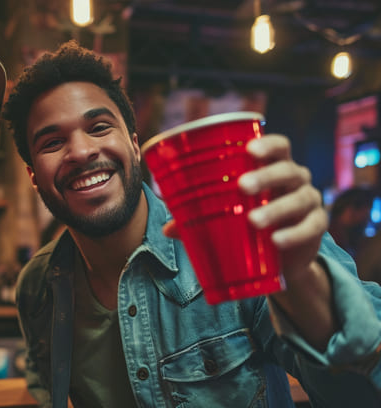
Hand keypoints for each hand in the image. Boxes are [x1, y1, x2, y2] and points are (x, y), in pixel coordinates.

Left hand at [162, 134, 326, 277]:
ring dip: (276, 208)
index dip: (267, 144)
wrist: (281, 257)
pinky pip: (310, 228)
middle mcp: (296, 180)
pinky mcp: (317, 228)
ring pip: (298, 199)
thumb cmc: (249, 223)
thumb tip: (168, 227)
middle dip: (265, 176)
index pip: (279, 146)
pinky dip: (294, 234)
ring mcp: (310, 202)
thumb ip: (199, 218)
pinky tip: (276, 241)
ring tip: (253, 221)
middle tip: (242, 186)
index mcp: (274, 167)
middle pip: (287, 170)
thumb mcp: (226, 217)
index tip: (248, 150)